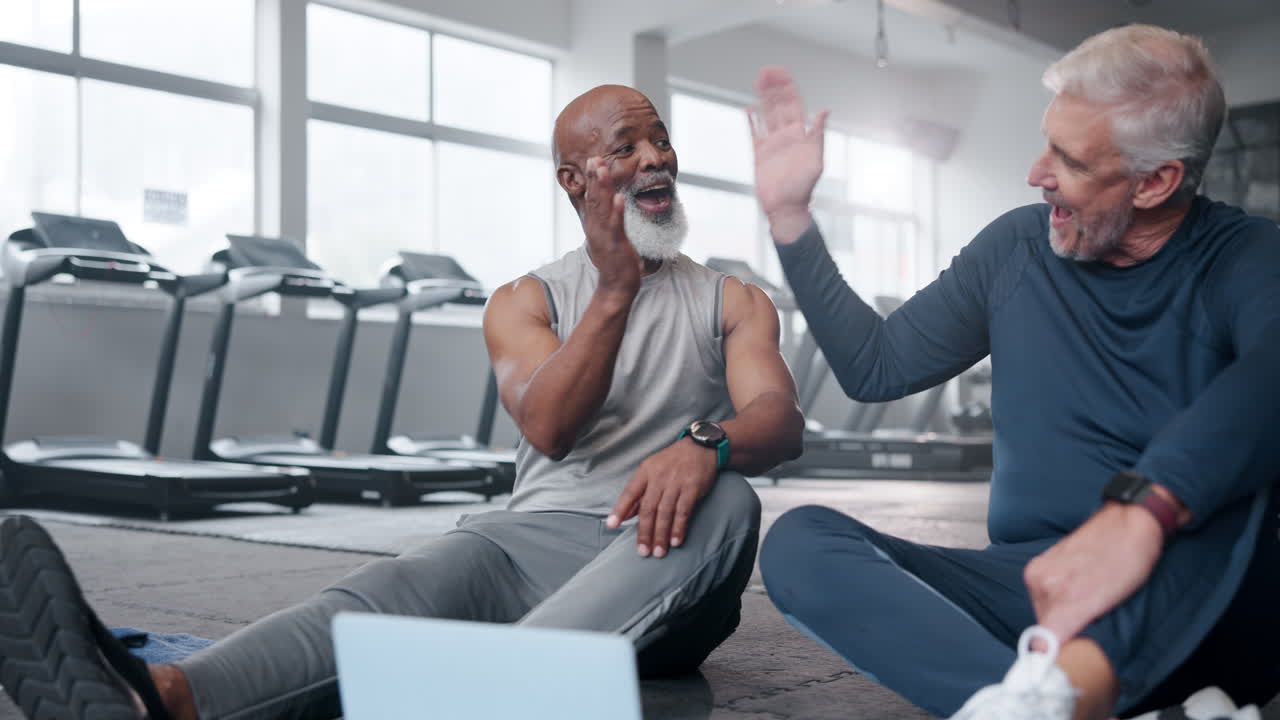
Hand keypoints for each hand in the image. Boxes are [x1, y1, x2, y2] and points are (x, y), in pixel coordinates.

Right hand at [582, 156, 641, 297]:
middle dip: (595, 178)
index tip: (593, 160)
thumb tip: (610, 202)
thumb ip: (607, 218)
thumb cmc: (615, 259)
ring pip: (602, 208)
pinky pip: (616, 225)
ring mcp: (605, 235)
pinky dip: (617, 211)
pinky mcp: (616, 244)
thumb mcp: (608, 234)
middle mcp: (597, 227)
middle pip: (594, 198)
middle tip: (594, 158)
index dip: (592, 179)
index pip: (592, 197)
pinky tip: (619, 198)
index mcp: (595, 224)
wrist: (617, 285)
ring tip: (602, 170)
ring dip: (603, 187)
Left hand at [606, 439, 717, 558]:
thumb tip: (625, 515)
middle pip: (648, 508)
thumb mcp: (651, 470)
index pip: (629, 492)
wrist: (700, 448)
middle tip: (642, 551)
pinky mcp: (692, 488)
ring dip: (661, 534)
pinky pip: (683, 511)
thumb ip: (639, 493)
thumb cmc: (672, 462)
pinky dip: (678, 527)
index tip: (612, 525)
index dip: (620, 509)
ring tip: (658, 552)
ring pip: (665, 513)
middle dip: (644, 532)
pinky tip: (675, 541)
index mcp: (645, 472)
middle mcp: (659, 477)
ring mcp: (676, 483)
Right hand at [749, 67, 828, 243]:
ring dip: (763, 98)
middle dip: (773, 87)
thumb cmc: (803, 188)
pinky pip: (755, 133)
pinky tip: (749, 109)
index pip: (794, 105)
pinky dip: (752, 121)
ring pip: (766, 114)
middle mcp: (786, 136)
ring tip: (758, 81)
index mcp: (800, 135)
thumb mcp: (816, 159)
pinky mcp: (760, 154)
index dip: (787, 88)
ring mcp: (772, 143)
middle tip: (767, 71)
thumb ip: (817, 134)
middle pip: (778, 105)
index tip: (780, 73)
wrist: (786, 208)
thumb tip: (824, 112)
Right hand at [1024, 502, 1164, 642]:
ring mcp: (1040, 570)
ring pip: (1048, 611)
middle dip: (1068, 629)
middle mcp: (1038, 579)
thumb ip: (1068, 626)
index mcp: (1049, 590)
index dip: (1062, 647)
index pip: (1043, 641)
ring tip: (1093, 600)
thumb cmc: (1128, 557)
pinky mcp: (1044, 564)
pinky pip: (1050, 595)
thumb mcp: (1102, 600)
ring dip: (1068, 614)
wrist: (1132, 521)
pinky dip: (1066, 600)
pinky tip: (1087, 589)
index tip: (1080, 647)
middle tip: (1095, 619)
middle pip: (1045, 626)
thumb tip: (1044, 651)